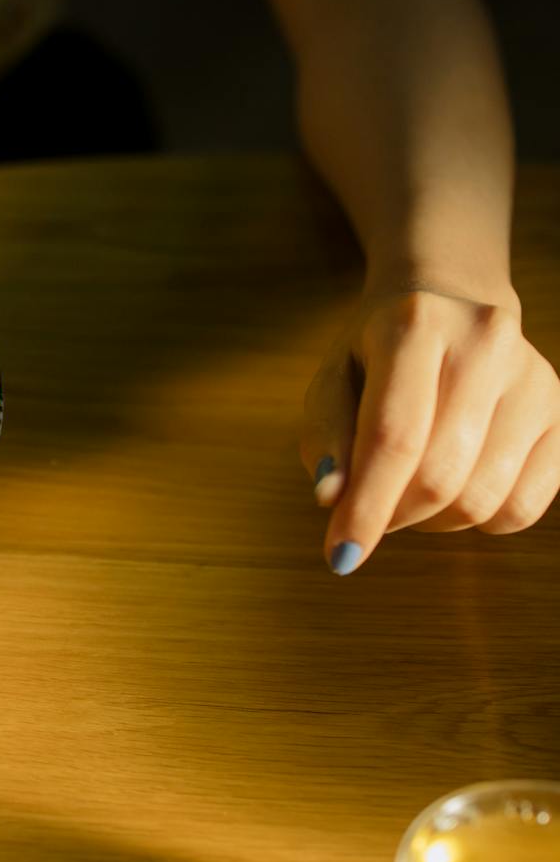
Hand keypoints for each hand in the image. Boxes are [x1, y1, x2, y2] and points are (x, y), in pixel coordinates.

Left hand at [301, 286, 559, 573]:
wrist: (450, 304)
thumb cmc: (378, 355)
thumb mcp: (332, 380)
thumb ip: (326, 437)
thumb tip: (332, 498)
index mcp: (416, 325)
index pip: (393, 437)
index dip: (366, 507)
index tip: (341, 557)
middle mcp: (486, 344)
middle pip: (438, 475)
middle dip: (393, 515)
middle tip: (371, 513)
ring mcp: (534, 379)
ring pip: (481, 499)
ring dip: (433, 520)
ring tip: (409, 490)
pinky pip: (523, 507)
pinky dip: (479, 520)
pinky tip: (455, 488)